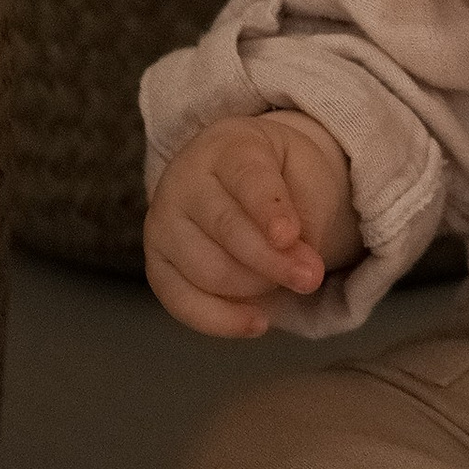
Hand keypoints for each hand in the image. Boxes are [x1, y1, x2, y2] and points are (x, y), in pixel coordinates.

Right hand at [144, 114, 362, 339]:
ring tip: (286, 281)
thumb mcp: (308, 174)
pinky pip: (182, 304)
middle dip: (271, 261)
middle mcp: (184, 180)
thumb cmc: (281, 175)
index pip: (247, 178)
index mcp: (228, 146)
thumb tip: (301, 265)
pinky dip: (222, 320)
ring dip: (256, 287)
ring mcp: (163, 224)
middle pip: (226, 228)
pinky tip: (258, 321)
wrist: (242, 179)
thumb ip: (309, 213)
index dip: (268, 209)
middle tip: (311, 278)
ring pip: (208, 271)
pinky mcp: (157, 265)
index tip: (290, 236)